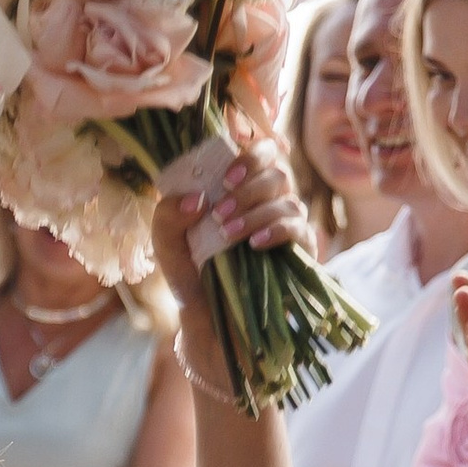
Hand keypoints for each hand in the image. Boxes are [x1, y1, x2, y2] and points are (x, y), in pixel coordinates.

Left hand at [149, 136, 311, 315]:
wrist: (209, 316)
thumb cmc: (191, 272)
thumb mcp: (167, 245)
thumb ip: (167, 217)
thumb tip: (197, 199)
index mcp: (242, 186)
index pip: (262, 151)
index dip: (250, 156)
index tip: (225, 180)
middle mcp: (269, 198)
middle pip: (277, 172)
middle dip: (248, 189)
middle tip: (220, 214)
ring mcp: (287, 222)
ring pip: (288, 200)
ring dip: (256, 213)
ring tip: (228, 235)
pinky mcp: (301, 248)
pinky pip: (299, 228)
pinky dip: (277, 231)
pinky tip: (255, 244)